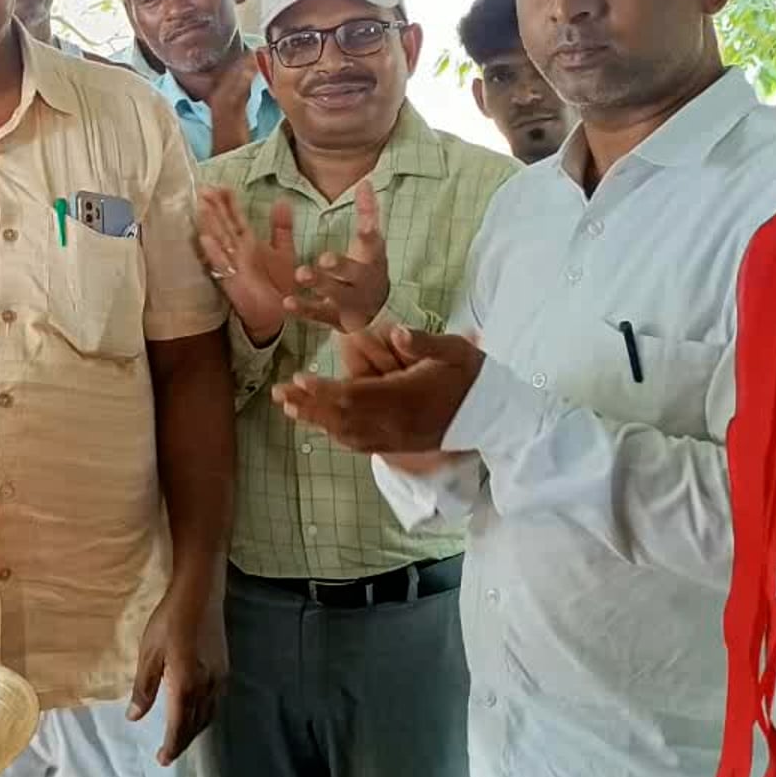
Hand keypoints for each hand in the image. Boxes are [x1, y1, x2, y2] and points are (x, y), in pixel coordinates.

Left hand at [128, 577, 227, 765]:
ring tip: (181, 737)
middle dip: (182, 742)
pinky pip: (216, 702)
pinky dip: (205, 715)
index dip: (171, 745)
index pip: (179, 726)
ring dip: (195, 730)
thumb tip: (134, 717)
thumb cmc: (169, 620)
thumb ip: (144, 688)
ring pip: (209, 715)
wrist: (200, 594)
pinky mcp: (224, 667)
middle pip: (196, 724)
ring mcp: (219, 677)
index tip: (162, 759)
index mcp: (185, 686)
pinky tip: (198, 711)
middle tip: (169, 754)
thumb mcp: (148, 653)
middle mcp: (207, 687)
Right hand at [197, 186, 296, 343]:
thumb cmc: (279, 284)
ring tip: (201, 206)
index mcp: (248, 241)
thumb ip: (282, 228)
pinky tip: (205, 239)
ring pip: (219, 240)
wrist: (279, 313)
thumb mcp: (284, 251)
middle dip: (214, 207)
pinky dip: (213, 252)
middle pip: (223, 224)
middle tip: (204, 187)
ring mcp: (232, 265)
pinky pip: (221, 264)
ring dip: (209, 224)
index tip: (220, 184)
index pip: (235, 217)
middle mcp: (237, 250)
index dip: (228, 201)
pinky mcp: (232, 281)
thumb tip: (283, 200)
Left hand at [271, 326, 485, 454]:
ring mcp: (396, 439)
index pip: (354, 395)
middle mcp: (396, 423)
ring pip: (347, 434)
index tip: (298, 378)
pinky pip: (360, 444)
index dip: (323, 389)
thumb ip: (423, 342)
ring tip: (290, 408)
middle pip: (342, 418)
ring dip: (316, 421)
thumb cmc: (474, 377)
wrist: (496, 417)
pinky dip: (336, 435)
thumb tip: (393, 330)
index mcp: (405, 397)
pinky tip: (321, 426)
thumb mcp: (455, 350)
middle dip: (308, 405)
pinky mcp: (399, 446)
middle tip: (279, 394)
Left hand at [286, 182, 388, 331]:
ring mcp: (350, 301)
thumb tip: (365, 181)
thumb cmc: (368, 268)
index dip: (369, 231)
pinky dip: (303, 309)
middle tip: (324, 259)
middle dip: (340, 265)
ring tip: (301, 273)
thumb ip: (368, 213)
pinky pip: (318, 314)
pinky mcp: (336, 318)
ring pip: (335, 293)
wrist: (378, 314)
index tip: (364, 223)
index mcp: (372, 258)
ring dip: (319, 283)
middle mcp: (363, 280)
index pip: (372, 242)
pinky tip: (287, 302)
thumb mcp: (371, 243)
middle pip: (352, 272)